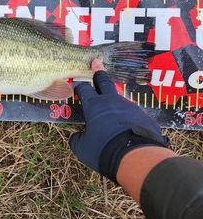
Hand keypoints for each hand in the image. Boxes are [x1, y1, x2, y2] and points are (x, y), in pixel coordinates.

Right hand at [69, 60, 168, 181]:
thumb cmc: (104, 151)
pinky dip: (128, 118)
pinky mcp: (143, 116)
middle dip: (98, 71)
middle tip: (97, 62)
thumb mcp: (83, 149)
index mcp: (94, 106)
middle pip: (103, 82)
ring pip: (119, 100)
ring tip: (114, 111)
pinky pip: (132, 114)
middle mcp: (111, 102)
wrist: (136, 156)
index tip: (77, 86)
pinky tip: (128, 128)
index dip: (80, 88)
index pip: (84, 91)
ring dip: (115, 102)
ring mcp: (129, 107)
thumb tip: (74, 136)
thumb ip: (77, 140)